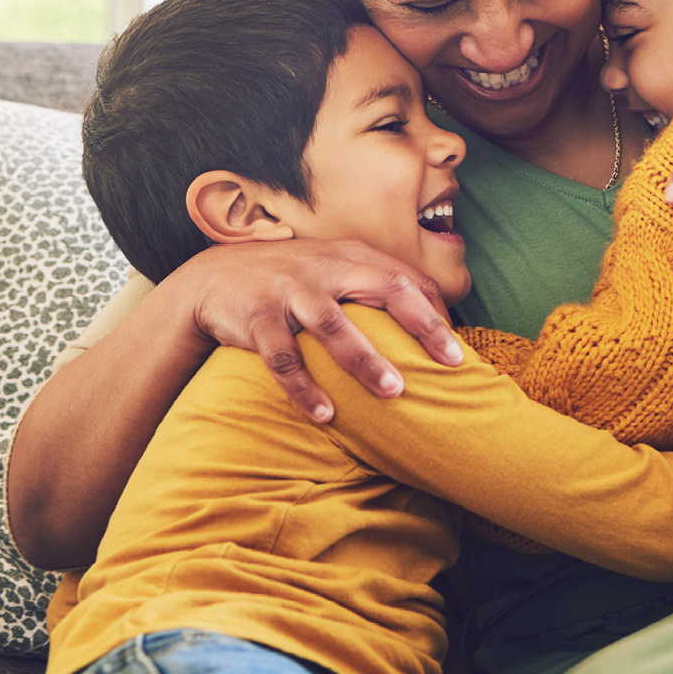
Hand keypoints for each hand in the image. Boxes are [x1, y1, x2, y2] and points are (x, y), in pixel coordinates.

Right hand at [176, 238, 463, 420]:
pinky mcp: (257, 317)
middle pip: (384, 288)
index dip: (436, 310)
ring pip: (332, 323)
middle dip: (421, 324)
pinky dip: (304, 388)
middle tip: (451, 362)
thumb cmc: (290, 282)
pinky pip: (283, 356)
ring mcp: (290, 291)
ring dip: (364, 359)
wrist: (214, 278)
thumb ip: (373, 287)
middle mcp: (325, 268)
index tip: (458, 347)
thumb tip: (431, 324)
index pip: (406, 277)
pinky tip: (326, 416)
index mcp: (350, 257)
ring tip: (393, 392)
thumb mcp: (332, 270)